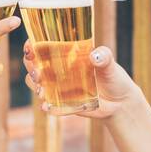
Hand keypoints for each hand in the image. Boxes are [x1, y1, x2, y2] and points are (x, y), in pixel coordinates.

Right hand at [21, 42, 138, 117]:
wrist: (120, 103)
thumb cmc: (114, 77)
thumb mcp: (110, 64)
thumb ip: (104, 57)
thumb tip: (95, 55)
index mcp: (66, 53)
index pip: (43, 45)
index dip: (32, 44)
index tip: (30, 46)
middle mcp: (58, 69)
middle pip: (33, 64)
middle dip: (30, 66)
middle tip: (38, 72)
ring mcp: (58, 87)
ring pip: (35, 84)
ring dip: (35, 86)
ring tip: (42, 90)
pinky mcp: (62, 103)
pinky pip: (48, 105)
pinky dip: (46, 106)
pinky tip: (47, 106)